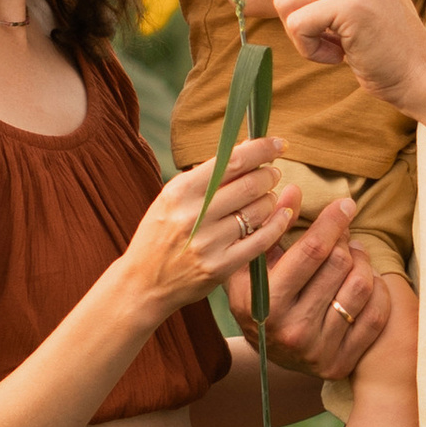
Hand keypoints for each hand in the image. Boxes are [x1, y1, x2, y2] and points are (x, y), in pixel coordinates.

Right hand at [130, 132, 295, 320]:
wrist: (143, 282)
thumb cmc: (161, 234)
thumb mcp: (173, 198)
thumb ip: (208, 175)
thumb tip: (248, 146)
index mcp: (179, 191)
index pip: (231, 161)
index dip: (261, 149)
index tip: (278, 143)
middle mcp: (192, 216)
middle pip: (249, 185)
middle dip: (269, 175)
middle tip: (272, 174)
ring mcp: (207, 243)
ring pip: (258, 211)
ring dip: (270, 200)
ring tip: (266, 198)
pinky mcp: (220, 267)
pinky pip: (261, 240)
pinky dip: (277, 224)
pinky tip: (282, 214)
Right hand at [249, 190, 391, 371]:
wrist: (265, 355)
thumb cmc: (257, 298)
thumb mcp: (250, 265)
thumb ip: (269, 228)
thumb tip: (294, 192)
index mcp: (266, 304)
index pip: (312, 252)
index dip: (332, 222)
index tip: (346, 204)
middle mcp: (293, 331)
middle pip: (340, 264)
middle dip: (345, 241)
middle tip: (343, 235)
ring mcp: (319, 350)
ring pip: (362, 285)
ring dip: (362, 262)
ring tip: (353, 255)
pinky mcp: (341, 363)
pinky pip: (376, 315)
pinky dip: (377, 290)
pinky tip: (364, 281)